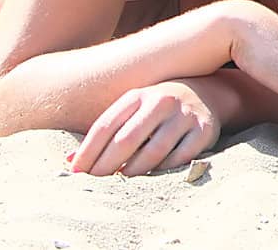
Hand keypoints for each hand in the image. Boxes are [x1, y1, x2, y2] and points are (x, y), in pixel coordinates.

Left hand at [69, 80, 219, 175]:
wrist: (208, 93)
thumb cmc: (158, 108)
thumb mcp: (132, 111)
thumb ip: (104, 135)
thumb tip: (69, 163)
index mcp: (137, 95)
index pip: (104, 126)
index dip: (87, 153)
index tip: (75, 173)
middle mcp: (161, 101)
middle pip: (126, 141)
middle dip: (106, 167)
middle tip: (96, 183)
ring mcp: (184, 115)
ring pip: (153, 152)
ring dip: (133, 172)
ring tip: (122, 181)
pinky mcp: (204, 130)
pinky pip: (178, 159)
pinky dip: (162, 171)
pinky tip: (151, 177)